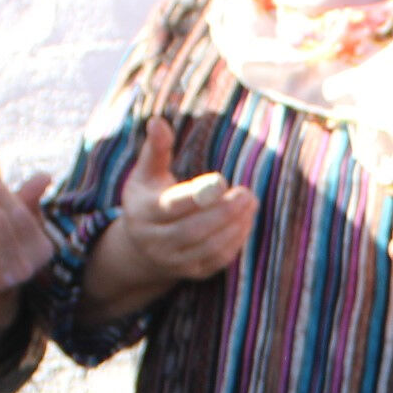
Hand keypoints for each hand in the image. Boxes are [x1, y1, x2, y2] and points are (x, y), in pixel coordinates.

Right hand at [110, 121, 256, 285]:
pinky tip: (246, 220)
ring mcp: (174, 261)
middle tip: (247, 192)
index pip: (172, 206)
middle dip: (223, 212)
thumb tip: (158, 120)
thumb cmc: (149, 197)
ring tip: (251, 202)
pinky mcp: (192, 272)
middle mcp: (155, 241)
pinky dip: (236, 241)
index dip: (199, 195)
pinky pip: (218, 259)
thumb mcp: (146, 173)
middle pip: (192, 230)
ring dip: (234, 226)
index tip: (223, 180)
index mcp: (144, 213)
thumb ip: (156, 149)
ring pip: (208, 247)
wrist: (142, 246)